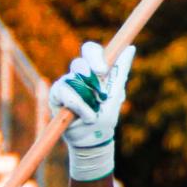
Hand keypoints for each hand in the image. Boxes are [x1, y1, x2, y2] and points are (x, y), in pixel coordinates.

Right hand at [49, 41, 132, 179]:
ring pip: (73, 79)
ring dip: (88, 97)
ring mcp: (66, 83)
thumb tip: (131, 48)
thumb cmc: (106, 116)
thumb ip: (121, 71)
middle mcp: (79, 75)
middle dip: (88, 71)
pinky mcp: (56, 94)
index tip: (103, 70)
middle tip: (98, 87)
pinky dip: (79, 106)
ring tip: (95, 112)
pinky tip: (86, 116)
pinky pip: (64, 92)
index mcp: (94, 71)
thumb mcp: (116, 94)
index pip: (91, 51)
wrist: (94, 139)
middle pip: (79, 61)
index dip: (95, 55)